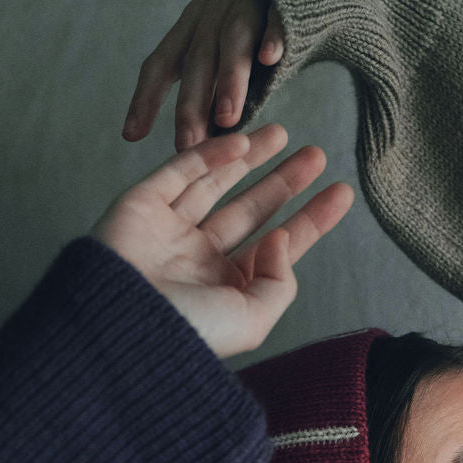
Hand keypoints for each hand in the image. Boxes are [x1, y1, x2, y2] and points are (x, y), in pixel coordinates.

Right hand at [90, 123, 352, 358]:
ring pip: (216, 184)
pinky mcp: (141, 204)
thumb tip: (279, 237)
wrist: (121, 321)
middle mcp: (198, 259)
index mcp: (225, 289)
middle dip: (283, 183)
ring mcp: (168, 230)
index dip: (310, 220)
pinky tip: (242, 142)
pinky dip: (210, 155)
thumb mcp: (252, 319)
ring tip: (284, 134)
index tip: (340, 192)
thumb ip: (279, 282)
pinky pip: (179, 171)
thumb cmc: (188, 329)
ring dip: (250, 158)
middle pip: (251, 211)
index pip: (277, 246)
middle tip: (316, 155)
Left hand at [122, 0, 284, 153]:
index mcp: (190, 29)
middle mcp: (211, 15)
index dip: (145, 98)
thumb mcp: (217, 51)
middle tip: (187, 146)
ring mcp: (246, 5)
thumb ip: (208, 91)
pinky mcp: (282, 1)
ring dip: (228, 80)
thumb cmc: (250, 28)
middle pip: (196, 62)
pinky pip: (276, 18)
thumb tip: (197, 147)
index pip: (160, 64)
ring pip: (232, 43)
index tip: (131, 135)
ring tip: (227, 119)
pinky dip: (272, 37)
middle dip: (191, 106)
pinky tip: (270, 58)